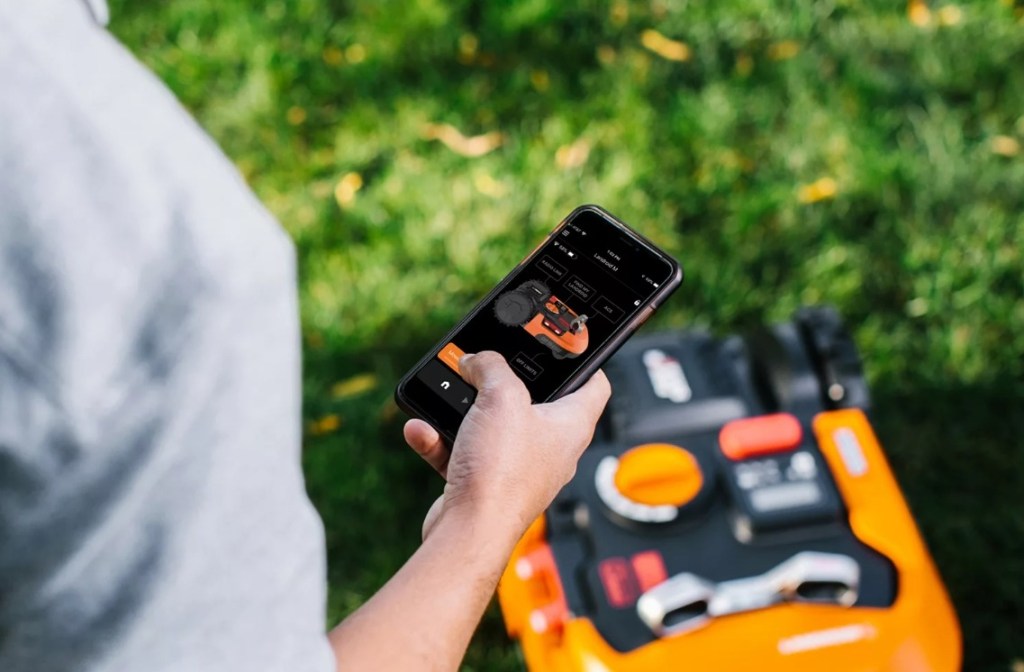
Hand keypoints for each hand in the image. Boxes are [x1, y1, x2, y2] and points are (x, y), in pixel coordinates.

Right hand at [404, 351, 610, 540]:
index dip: (584, 360)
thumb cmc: (502, 473)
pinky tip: (421, 430)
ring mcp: (517, 469)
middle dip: (503, 382)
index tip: (566, 345)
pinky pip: (462, 452)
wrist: (468, 532)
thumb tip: (476, 361)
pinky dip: (441, 440)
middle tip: (484, 364)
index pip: (594, 386)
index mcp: (571, 427)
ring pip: (491, 427)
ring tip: (444, 394)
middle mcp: (549, 449)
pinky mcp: (485, 485)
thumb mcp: (501, 397)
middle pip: (533, 403)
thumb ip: (491, 367)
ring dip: (462, 411)